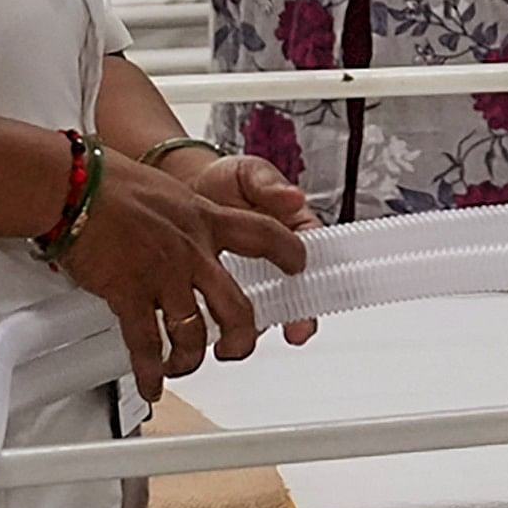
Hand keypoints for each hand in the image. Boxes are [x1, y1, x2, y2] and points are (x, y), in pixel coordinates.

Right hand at [51, 154, 309, 397]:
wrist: (74, 185)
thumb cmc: (109, 181)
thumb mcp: (167, 190)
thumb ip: (186, 215)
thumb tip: (187, 226)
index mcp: (204, 219)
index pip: (263, 233)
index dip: (288, 251)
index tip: (298, 264)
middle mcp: (192, 250)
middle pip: (237, 307)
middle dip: (242, 339)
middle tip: (236, 348)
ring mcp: (163, 274)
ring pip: (195, 334)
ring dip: (191, 360)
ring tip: (183, 366)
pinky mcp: (130, 293)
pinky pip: (147, 345)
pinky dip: (151, 373)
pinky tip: (152, 385)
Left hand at [173, 148, 319, 346]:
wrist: (188, 187)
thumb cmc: (226, 179)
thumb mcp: (250, 174)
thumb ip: (269, 187)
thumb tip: (293, 197)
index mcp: (294, 228)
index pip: (315, 256)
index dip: (319, 280)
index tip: (317, 295)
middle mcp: (279, 256)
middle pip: (298, 291)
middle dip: (300, 313)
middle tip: (297, 330)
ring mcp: (255, 273)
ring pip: (267, 305)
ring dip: (263, 322)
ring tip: (253, 334)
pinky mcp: (228, 285)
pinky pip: (234, 308)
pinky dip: (230, 320)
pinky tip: (221, 327)